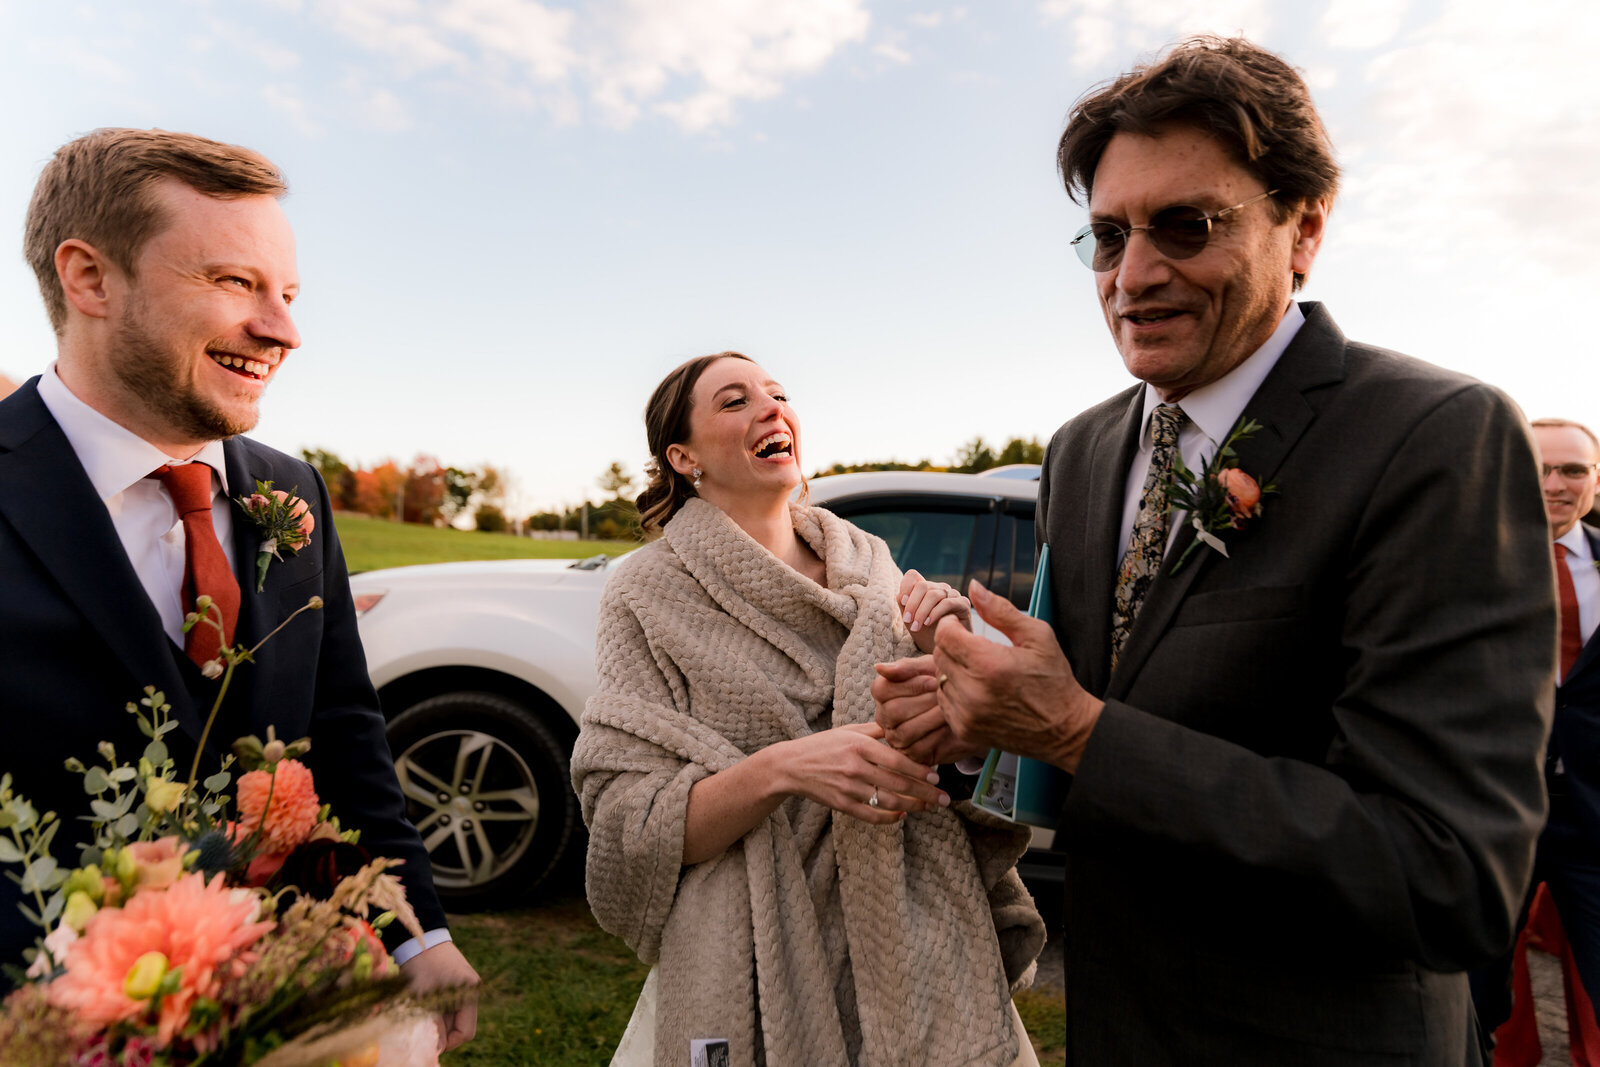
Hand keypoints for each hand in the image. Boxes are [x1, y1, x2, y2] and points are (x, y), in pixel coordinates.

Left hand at [400, 940, 479, 1051]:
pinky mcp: (458, 983)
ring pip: (455, 1018)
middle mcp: (472, 991)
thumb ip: (433, 1026)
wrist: (418, 939)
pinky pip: (451, 1007)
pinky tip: (425, 1006)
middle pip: (461, 1026)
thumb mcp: (424, 1000)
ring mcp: (466, 987)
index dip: (448, 1043)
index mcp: (470, 994)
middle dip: (442, 1032)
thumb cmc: (420, 967)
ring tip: (421, 1015)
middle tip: (422, 1030)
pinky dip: (439, 1012)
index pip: (466, 1033)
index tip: (429, 1044)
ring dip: (439, 1022)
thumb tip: (436, 1050)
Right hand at [775, 723, 949, 822]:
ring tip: (930, 808)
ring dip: (914, 806)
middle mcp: (855, 767)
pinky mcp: (842, 805)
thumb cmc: (823, 745)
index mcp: (859, 746)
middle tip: (944, 798)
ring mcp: (848, 788)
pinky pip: (872, 815)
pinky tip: (903, 815)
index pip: (897, 760)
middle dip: (925, 793)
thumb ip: (876, 730)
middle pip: (898, 783)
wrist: (791, 766)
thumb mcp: (848, 731)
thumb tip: (902, 726)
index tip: (937, 777)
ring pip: (889, 801)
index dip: (920, 771)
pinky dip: (891, 818)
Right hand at [871, 655, 984, 764]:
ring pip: (904, 731)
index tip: (933, 681)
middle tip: (943, 696)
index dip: (908, 685)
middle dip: (922, 702)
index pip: (882, 690)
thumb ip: (906, 668)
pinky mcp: (913, 754)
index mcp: (884, 694)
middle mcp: (886, 717)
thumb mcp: (929, 669)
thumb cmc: (945, 683)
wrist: (972, 707)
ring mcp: (897, 737)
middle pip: (892, 711)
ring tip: (947, 709)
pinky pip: (918, 748)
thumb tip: (878, 667)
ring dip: (930, 718)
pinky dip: (936, 735)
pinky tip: (949, 724)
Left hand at [898, 569, 970, 653]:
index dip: (905, 586)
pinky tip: (929, 623)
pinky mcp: (963, 604)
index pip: (913, 576)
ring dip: (922, 611)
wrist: (944, 650)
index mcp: (925, 589)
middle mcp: (939, 588)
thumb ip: (904, 606)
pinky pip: (947, 603)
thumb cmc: (927, 635)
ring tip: (916, 627)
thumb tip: (900, 595)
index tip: (902, 602)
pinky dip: (935, 612)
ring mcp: (952, 594)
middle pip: (922, 586)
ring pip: (934, 594)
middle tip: (908, 620)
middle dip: (912, 604)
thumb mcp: (911, 620)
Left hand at [933, 580, 1102, 772]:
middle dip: (952, 646)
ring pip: (939, 678)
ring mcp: (966, 713)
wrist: (1064, 729)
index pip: (945, 635)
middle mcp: (973, 691)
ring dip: (953, 669)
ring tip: (978, 670)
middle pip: (939, 655)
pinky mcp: (964, 729)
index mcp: (990, 664)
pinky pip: (943, 700)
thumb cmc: (1053, 679)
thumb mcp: (1036, 636)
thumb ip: (1000, 610)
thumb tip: (973, 586)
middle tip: (974, 647)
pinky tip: (977, 689)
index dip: (951, 625)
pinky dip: (954, 691)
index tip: (964, 627)